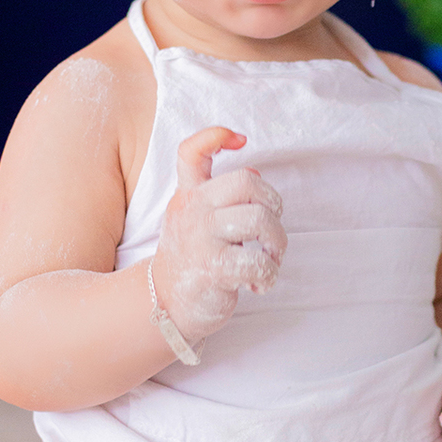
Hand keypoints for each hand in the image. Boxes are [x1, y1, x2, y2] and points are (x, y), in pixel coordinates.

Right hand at [152, 127, 286, 342]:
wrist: (163, 305)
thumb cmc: (191, 259)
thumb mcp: (197, 220)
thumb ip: (221, 195)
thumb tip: (254, 172)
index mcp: (189, 195)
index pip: (191, 152)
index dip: (216, 136)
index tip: (241, 141)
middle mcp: (192, 210)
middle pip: (248, 182)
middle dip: (274, 206)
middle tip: (269, 232)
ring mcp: (200, 238)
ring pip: (261, 220)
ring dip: (278, 244)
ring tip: (269, 260)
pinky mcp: (212, 268)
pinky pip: (258, 262)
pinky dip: (268, 275)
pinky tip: (258, 284)